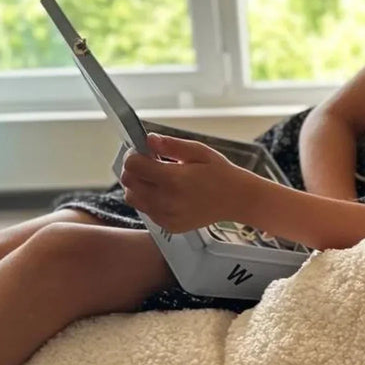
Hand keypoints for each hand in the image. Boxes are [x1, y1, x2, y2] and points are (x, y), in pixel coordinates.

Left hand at [119, 133, 248, 233]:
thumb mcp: (200, 151)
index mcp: (173, 179)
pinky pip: (146, 211)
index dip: (135, 155)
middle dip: (135, 169)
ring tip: (158, 179)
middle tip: (152, 164)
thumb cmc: (221, 174)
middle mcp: (166, 200)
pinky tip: (167, 194)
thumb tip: (149, 139)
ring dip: (139, 186)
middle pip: (128, 181)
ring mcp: (166, 216)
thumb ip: (172, 145)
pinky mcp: (169, 225)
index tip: (145, 152)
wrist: (237, 200)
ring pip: (132, 197)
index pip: (132, 165)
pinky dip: (149, 200)